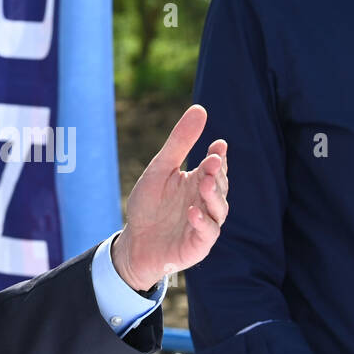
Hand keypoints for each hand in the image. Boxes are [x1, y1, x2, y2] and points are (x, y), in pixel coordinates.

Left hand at [112, 104, 227, 290]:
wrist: (133, 243)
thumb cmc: (148, 206)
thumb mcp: (160, 169)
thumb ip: (180, 142)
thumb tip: (200, 109)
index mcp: (198, 182)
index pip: (215, 166)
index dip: (219, 156)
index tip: (218, 144)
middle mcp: (206, 202)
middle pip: (220, 185)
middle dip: (218, 174)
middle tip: (212, 161)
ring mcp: (205, 224)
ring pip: (219, 208)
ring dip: (213, 195)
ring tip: (204, 182)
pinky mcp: (199, 244)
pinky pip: (208, 233)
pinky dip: (202, 222)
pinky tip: (192, 211)